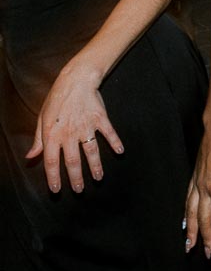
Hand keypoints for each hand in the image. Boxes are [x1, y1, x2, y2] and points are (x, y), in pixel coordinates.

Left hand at [26, 62, 122, 193]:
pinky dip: (115, 142)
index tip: (57, 189)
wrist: (75, 80)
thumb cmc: (56, 99)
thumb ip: (38, 140)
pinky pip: (109, 133)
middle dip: (76, 178)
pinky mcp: (100, 118)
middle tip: (79, 190)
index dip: (53, 177)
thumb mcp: (41, 119)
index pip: (51, 161)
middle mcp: (69, 133)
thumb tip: (30, 157)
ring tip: (98, 178)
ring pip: (91, 151)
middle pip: (72, 161)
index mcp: (52, 134)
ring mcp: (86, 126)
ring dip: (95, 166)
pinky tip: (120, 151)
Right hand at [183, 119, 210, 258]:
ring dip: (190, 230)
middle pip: (202, 220)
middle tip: (206, 253)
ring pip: (190, 212)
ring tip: (188, 244)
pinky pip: (187, 200)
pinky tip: (184, 219)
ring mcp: (196, 184)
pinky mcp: (194, 177)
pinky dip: (185, 213)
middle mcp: (204, 190)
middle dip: (205, 238)